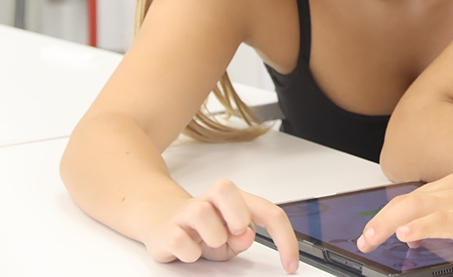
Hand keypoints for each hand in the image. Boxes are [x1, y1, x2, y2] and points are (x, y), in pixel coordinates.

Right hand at [140, 179, 298, 272]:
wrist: (162, 221)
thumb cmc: (204, 229)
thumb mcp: (230, 237)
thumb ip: (242, 237)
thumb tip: (245, 234)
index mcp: (234, 199)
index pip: (268, 212)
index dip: (284, 238)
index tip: (290, 262)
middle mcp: (210, 199)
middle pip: (225, 188)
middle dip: (235, 215)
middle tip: (234, 232)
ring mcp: (186, 211)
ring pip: (202, 213)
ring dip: (212, 238)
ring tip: (208, 243)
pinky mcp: (167, 229)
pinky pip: (181, 241)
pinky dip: (191, 253)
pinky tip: (190, 249)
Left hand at [357, 149, 452, 251]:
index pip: (415, 196)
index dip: (394, 212)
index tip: (382, 227)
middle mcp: (451, 189)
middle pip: (405, 202)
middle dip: (380, 221)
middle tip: (364, 238)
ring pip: (413, 210)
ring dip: (387, 225)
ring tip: (370, 238)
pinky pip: (438, 222)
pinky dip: (419, 226)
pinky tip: (404, 234)